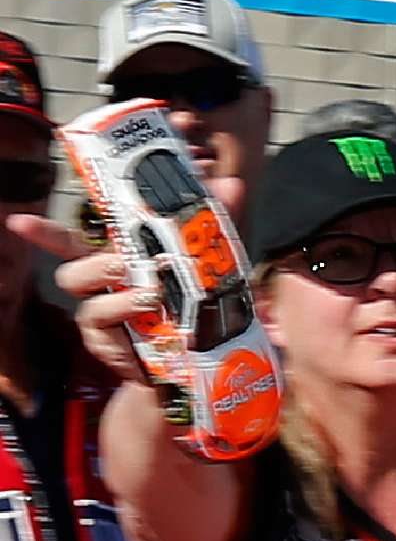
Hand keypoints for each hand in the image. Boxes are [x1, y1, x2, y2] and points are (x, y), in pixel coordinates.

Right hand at [7, 176, 245, 379]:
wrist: (197, 356)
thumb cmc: (193, 301)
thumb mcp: (208, 259)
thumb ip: (213, 223)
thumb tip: (230, 184)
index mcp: (119, 256)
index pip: (77, 237)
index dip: (44, 231)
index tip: (18, 222)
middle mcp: (103, 283)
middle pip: (71, 263)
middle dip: (86, 257)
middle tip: (122, 259)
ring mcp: (102, 313)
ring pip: (83, 294)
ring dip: (112, 288)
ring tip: (149, 290)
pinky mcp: (107, 342)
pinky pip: (101, 327)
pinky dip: (123, 316)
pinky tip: (146, 312)